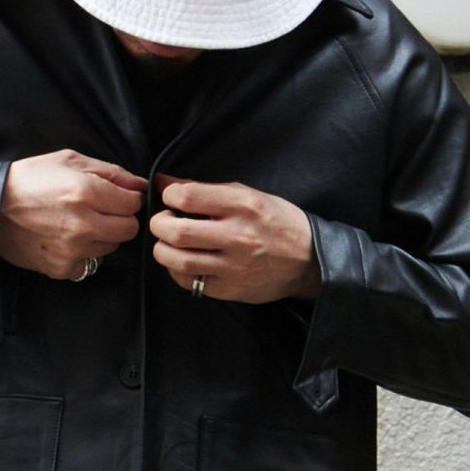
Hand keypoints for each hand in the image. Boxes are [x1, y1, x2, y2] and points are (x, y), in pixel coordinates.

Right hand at [0, 149, 147, 280]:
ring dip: (102, 236)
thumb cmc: (29, 179)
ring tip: (78, 224)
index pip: (132, 204)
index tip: (115, 196)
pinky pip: (89, 264)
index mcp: (86, 192)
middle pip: (128, 229)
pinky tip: (65, 239)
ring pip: (111, 247)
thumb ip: (110, 172)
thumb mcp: (69, 160)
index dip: (127, 198)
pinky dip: (83, 253)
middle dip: (119, 218)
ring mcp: (73, 250)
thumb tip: (140, 185)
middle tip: (100, 211)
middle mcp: (83, 224)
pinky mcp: (62, 268)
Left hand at [149, 173, 320, 302]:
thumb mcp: (248, 196)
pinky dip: (177, 270)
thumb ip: (206, 190)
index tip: (172, 199)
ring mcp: (233, 266)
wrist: (309, 261)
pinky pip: (188, 281)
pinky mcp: (230, 289)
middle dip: (160, 224)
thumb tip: (164, 181)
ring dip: (163, 250)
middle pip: (177, 231)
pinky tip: (183, 262)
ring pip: (177, 260)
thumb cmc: (277, 223)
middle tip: (164, 222)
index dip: (170, 196)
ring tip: (169, 243)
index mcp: (243, 205)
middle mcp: (238, 236)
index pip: (188, 197)